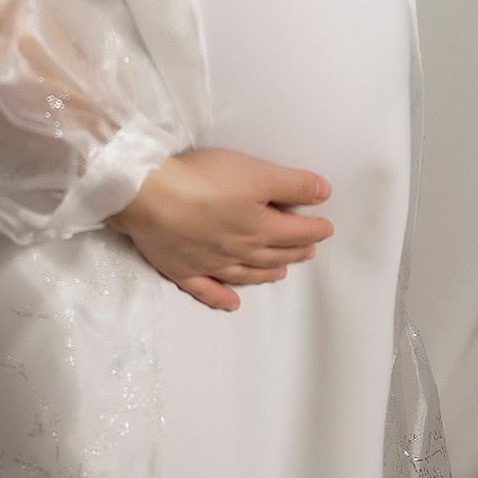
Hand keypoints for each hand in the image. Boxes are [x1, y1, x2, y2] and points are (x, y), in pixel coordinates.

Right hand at [105, 148, 334, 311]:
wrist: (150, 197)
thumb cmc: (202, 181)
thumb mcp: (255, 173)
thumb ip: (292, 184)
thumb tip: (322, 193)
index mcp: (259, 228)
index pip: (296, 232)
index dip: (314, 229)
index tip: (326, 228)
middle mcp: (238, 250)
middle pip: (273, 253)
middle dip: (294, 251)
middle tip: (308, 250)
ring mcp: (210, 263)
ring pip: (245, 273)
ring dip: (265, 273)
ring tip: (280, 272)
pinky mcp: (182, 267)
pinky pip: (207, 290)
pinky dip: (221, 298)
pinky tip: (232, 304)